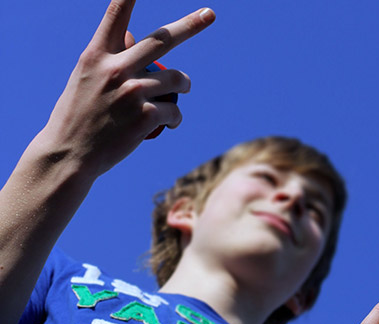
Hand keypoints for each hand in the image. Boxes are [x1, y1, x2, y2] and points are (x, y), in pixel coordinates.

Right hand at [41, 0, 215, 176]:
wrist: (69, 154)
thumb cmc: (78, 115)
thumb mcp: (86, 79)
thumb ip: (110, 56)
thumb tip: (131, 33)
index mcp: (96, 55)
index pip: (117, 15)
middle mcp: (115, 68)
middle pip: (162, 40)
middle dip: (191, 25)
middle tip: (210, 14)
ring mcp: (132, 92)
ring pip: (178, 81)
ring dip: (183, 88)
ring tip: (177, 97)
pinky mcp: (146, 115)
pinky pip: (176, 111)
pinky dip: (176, 119)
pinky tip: (169, 124)